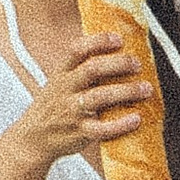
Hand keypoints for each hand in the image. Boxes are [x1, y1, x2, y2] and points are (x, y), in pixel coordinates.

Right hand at [14, 24, 154, 168]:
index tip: (119, 39)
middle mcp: (66, 89)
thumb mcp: (60, 83)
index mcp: (62, 74)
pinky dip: (120, 124)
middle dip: (118, 64)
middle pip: (92, 69)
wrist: (33, 139)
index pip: (77, 50)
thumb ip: (82, 69)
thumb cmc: (54, 108)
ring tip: (146, 89)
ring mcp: (72, 111)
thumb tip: (118, 52)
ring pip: (99, 97)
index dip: (99, 42)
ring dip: (126, 91)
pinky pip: (101, 129)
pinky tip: (136, 118)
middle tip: (137, 64)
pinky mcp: (79, 133)